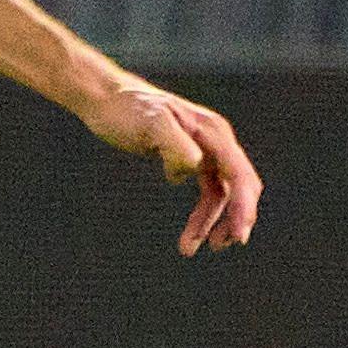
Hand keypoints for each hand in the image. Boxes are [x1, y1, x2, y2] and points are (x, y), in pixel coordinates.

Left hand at [87, 84, 260, 255]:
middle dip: (234, 218)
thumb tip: (196, 167)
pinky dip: (202, 214)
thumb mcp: (151, 124)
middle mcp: (215, 140)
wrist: (105, 99)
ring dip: (211, 222)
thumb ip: (175, 144)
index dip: (242, 206)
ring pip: (220, 194)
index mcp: (212, 132)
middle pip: (238, 186)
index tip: (238, 235)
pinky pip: (207, 190)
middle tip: (218, 246)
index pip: (238, 174)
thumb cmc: (127, 109)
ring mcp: (204, 149)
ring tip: (189, 248)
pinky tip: (188, 233)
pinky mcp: (189, 157)